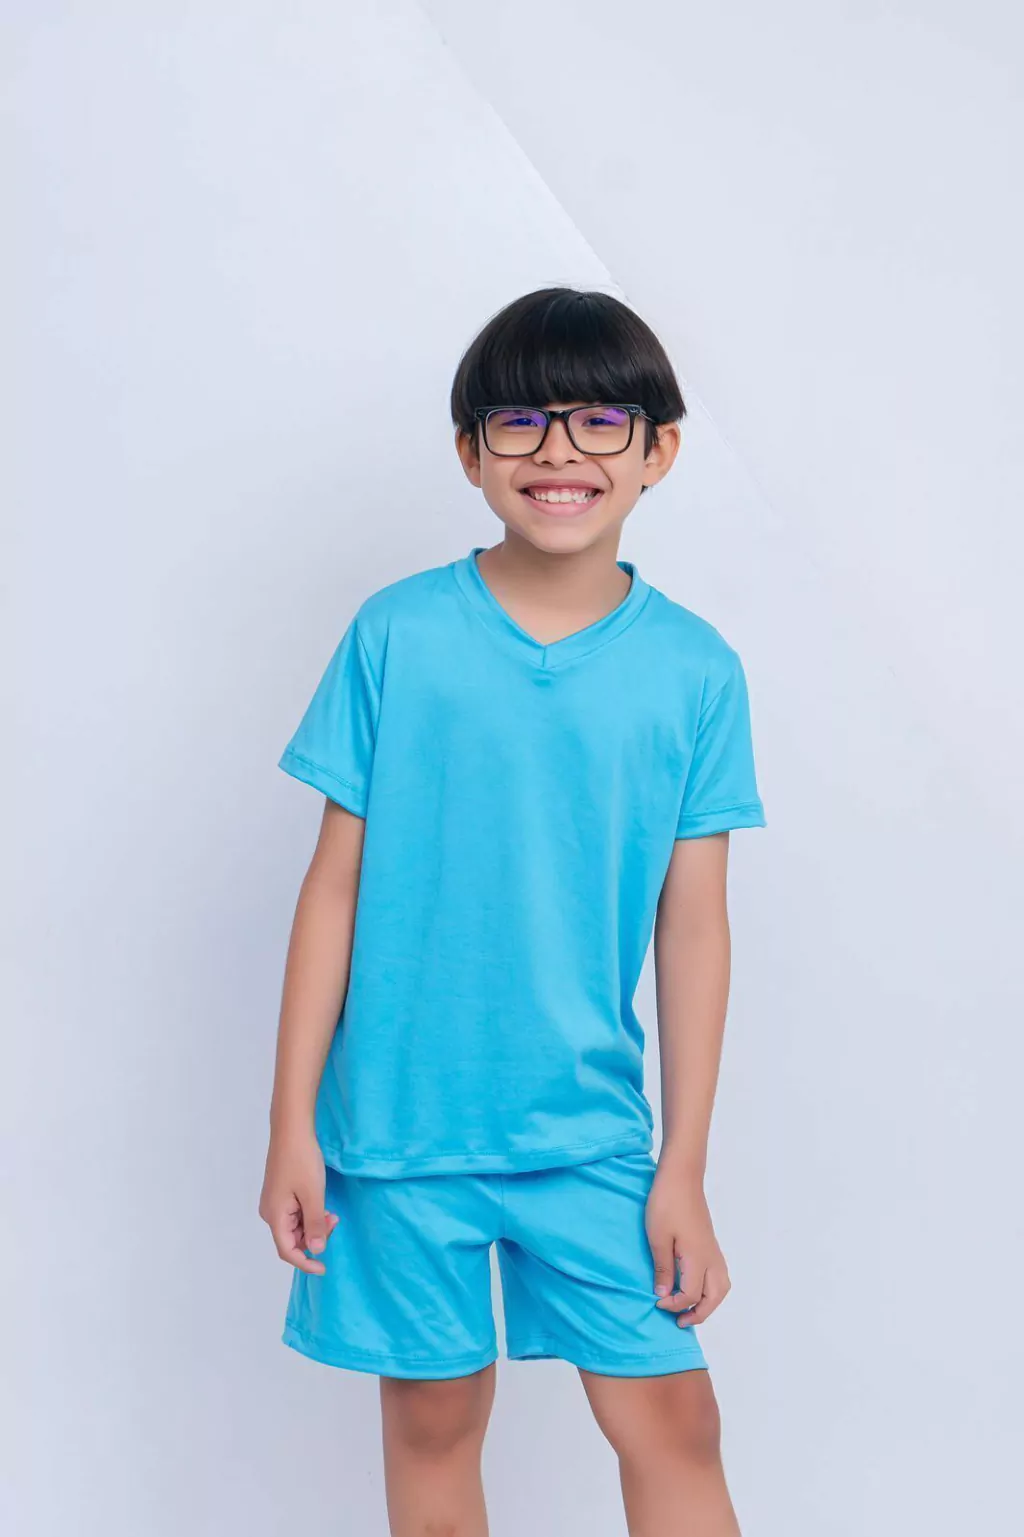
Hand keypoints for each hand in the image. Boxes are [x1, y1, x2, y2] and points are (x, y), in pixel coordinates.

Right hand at [259, 1126, 339, 1275]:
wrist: (292, 1130)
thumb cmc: (302, 1160)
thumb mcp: (313, 1195)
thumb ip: (315, 1225)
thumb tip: (316, 1250)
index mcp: (274, 1216)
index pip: (287, 1250)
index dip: (305, 1262)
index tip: (324, 1268)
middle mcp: (270, 1212)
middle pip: (292, 1238)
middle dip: (314, 1238)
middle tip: (334, 1222)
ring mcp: (274, 1201)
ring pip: (295, 1225)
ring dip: (314, 1224)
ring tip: (332, 1212)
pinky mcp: (281, 1192)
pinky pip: (295, 1213)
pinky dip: (310, 1213)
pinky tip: (322, 1205)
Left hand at [645, 1164, 730, 1326]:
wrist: (681, 1177)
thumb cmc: (666, 1203)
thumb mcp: (658, 1237)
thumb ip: (662, 1269)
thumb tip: (664, 1296)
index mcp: (697, 1258)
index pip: (692, 1295)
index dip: (674, 1305)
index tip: (657, 1303)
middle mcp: (711, 1258)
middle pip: (714, 1297)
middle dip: (699, 1313)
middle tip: (679, 1321)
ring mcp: (713, 1250)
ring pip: (721, 1287)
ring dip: (709, 1303)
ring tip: (690, 1308)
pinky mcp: (711, 1244)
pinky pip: (719, 1275)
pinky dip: (712, 1289)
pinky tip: (696, 1286)